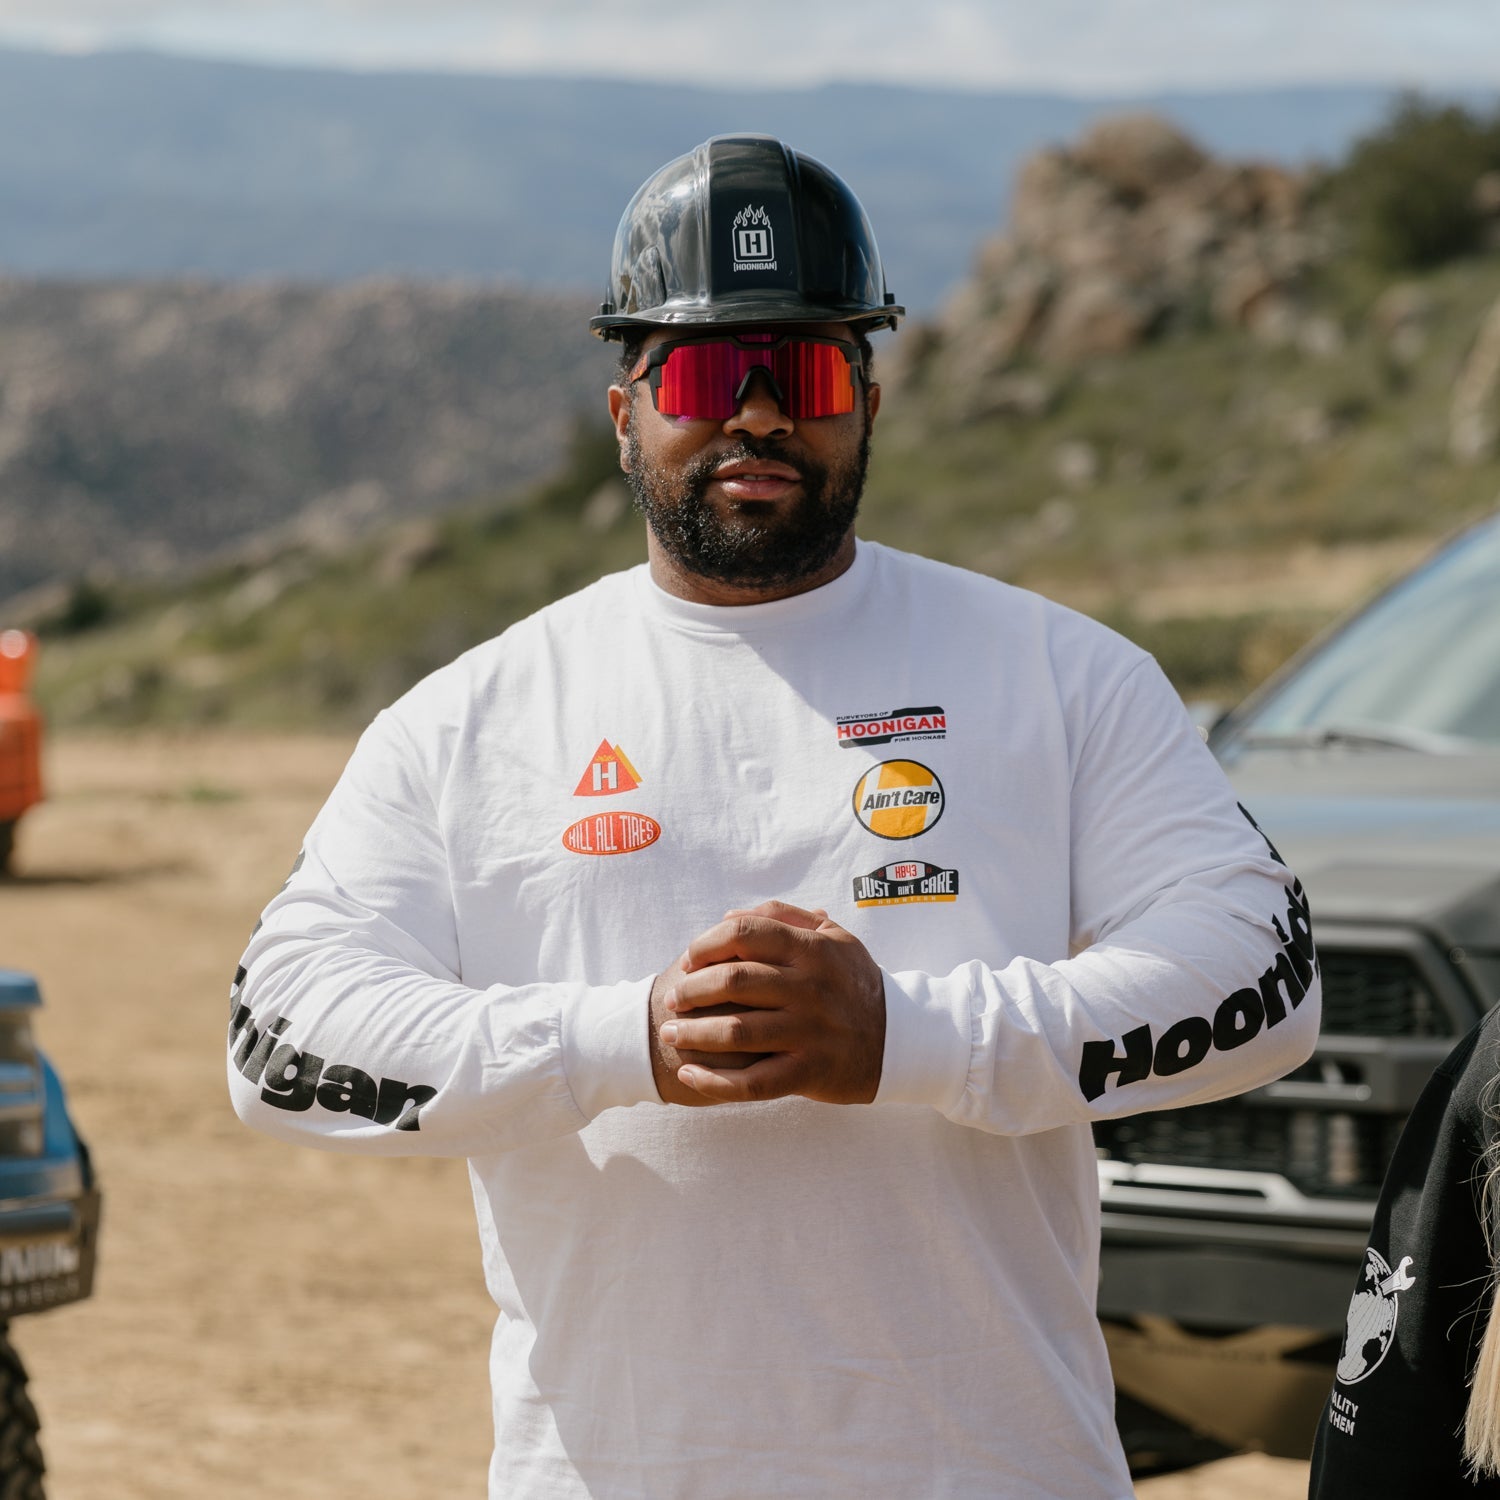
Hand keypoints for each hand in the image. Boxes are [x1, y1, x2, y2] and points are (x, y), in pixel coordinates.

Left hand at [656, 900, 884, 1104]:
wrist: (902, 1039)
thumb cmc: (855, 984)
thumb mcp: (834, 939)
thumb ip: (785, 918)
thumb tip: (728, 915)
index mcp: (812, 950)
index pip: (745, 933)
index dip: (706, 944)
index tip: (688, 960)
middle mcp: (810, 987)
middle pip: (733, 980)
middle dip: (691, 990)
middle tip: (673, 1000)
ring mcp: (809, 1032)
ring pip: (736, 1031)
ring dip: (693, 1033)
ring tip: (672, 1034)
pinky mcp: (809, 1071)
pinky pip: (752, 1081)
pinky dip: (714, 1081)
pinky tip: (689, 1075)